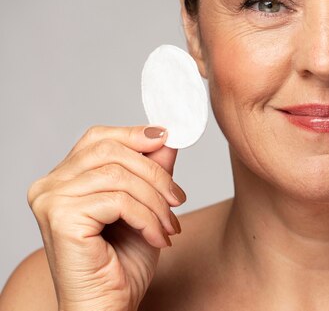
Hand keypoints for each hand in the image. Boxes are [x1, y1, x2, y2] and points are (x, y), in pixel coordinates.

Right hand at [27, 125, 183, 310]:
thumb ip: (150, 170)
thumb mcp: (145, 206)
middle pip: (111, 151)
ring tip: (169, 226)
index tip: (167, 139)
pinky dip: (147, 218)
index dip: (135, 135)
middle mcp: (49, 185)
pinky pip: (118, 201)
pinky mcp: (60, 218)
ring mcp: (51, 200)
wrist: (107, 308)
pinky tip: (157, 238)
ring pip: (119, 176)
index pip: (99, 138)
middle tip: (178, 199)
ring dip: (155, 201)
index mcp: (64, 178)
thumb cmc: (122, 264)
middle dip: (154, 173)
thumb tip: (166, 136)